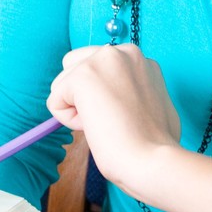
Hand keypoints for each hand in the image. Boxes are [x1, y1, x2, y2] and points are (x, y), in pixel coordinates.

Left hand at [47, 45, 181, 200]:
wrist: (154, 160)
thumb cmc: (156, 144)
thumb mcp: (150, 101)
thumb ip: (129, 88)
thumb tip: (105, 97)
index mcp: (137, 58)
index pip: (97, 66)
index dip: (101, 95)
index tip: (121, 114)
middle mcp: (121, 51)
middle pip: (74, 65)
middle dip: (82, 94)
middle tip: (110, 119)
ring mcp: (102, 60)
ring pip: (62, 83)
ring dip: (76, 108)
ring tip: (105, 125)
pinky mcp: (83, 76)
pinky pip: (55, 101)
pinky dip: (68, 121)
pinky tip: (95, 128)